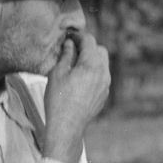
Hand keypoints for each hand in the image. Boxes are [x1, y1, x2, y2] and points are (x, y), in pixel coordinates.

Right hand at [43, 31, 109, 162]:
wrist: (67, 126)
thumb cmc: (58, 100)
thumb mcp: (57, 74)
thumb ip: (66, 56)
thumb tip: (69, 44)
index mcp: (91, 65)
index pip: (89, 41)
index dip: (79, 36)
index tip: (69, 36)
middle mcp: (103, 73)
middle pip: (100, 50)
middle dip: (88, 48)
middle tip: (72, 50)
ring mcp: (105, 85)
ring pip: (102, 64)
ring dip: (91, 61)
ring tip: (74, 66)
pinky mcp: (104, 95)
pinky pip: (101, 77)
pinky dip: (93, 73)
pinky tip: (79, 81)